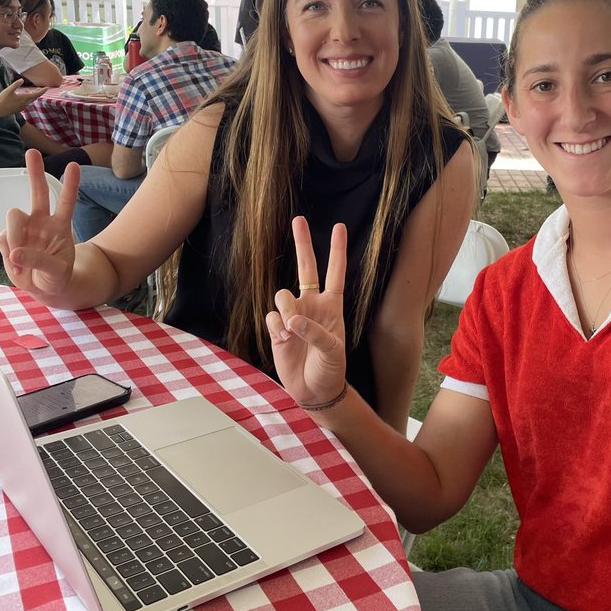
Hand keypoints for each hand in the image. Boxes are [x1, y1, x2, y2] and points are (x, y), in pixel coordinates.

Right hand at [0, 79, 43, 117]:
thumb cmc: (2, 100)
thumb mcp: (8, 90)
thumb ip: (16, 84)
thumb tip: (22, 80)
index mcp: (24, 98)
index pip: (37, 94)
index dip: (43, 91)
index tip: (48, 87)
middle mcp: (25, 104)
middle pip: (34, 97)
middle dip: (37, 92)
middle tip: (40, 88)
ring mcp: (22, 107)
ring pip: (29, 100)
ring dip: (31, 95)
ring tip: (27, 90)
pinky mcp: (19, 109)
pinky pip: (25, 103)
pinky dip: (26, 99)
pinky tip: (21, 96)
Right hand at [0, 149, 78, 299]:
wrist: (45, 288)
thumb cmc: (57, 276)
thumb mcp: (56, 272)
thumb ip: (39, 260)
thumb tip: (16, 252)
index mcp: (60, 226)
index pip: (67, 201)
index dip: (70, 184)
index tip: (74, 165)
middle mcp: (41, 221)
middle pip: (38, 192)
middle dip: (34, 172)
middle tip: (32, 152)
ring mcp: (24, 229)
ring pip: (13, 215)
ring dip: (15, 234)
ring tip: (20, 259)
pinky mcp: (10, 239)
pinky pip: (3, 239)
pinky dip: (8, 254)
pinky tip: (17, 265)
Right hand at [266, 217, 347, 408]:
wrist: (314, 391)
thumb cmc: (331, 369)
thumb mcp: (332, 351)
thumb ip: (314, 332)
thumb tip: (291, 319)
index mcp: (331, 306)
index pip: (335, 273)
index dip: (337, 250)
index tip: (339, 227)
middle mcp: (311, 305)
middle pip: (306, 268)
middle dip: (302, 243)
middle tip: (299, 220)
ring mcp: (292, 315)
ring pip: (282, 295)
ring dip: (286, 309)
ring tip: (292, 331)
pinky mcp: (276, 329)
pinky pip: (271, 317)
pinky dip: (276, 328)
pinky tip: (284, 341)